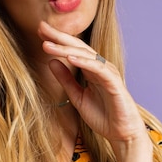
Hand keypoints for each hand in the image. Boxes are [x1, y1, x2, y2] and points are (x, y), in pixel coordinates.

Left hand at [38, 21, 149, 148]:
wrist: (121, 134)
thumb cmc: (102, 115)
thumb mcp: (77, 96)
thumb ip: (66, 79)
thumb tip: (50, 62)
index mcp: (92, 69)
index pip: (73, 49)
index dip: (57, 40)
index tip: (40, 32)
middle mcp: (101, 67)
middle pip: (78, 47)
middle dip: (59, 37)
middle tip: (41, 27)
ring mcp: (108, 73)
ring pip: (86, 55)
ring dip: (65, 49)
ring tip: (48, 44)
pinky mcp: (114, 83)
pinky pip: (98, 69)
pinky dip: (84, 62)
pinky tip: (70, 58)